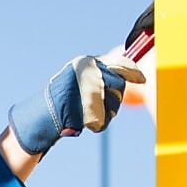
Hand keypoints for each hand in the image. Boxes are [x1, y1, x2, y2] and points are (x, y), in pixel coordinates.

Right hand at [9, 53, 145, 156]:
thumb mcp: (80, 77)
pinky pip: (104, 120)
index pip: (119, 63)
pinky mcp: (90, 111)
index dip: (133, 72)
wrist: (44, 114)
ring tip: (87, 110)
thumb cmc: (62, 96)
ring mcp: (90, 92)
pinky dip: (97, 123)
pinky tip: (84, 120)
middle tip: (103, 100)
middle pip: (118, 84)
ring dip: (106, 110)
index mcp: (87, 63)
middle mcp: (90, 75)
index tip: (142, 79)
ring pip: (114, 103)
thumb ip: (100, 71)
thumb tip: (128, 66)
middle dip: (115, 94)